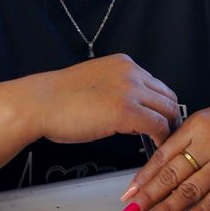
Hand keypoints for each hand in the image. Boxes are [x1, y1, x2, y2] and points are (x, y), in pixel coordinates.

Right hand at [21, 54, 178, 144]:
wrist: (38, 103)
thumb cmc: (57, 99)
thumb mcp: (95, 82)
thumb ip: (115, 88)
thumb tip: (129, 105)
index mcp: (123, 63)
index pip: (156, 84)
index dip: (162, 105)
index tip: (163, 119)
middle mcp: (131, 72)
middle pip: (167, 96)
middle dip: (171, 116)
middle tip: (170, 134)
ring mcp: (130, 90)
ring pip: (167, 110)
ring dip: (170, 128)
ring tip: (165, 143)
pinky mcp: (126, 111)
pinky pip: (157, 125)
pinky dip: (162, 138)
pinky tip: (157, 147)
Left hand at [119, 99, 209, 210]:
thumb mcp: (206, 120)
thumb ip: (184, 141)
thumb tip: (157, 173)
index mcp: (197, 126)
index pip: (163, 156)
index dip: (143, 178)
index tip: (129, 194)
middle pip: (173, 175)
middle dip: (148, 197)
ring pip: (190, 190)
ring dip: (167, 208)